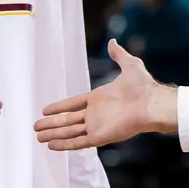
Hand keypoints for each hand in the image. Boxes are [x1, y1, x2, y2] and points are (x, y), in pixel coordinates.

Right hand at [34, 38, 176, 150]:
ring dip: (53, 135)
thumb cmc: (144, 86)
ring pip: (69, 132)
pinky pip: (78, 142)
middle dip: (51, 124)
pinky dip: (64, 144)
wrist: (152, 104)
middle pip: (67, 120)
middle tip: (35, 127)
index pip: (73, 104)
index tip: (45, 110)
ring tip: (38, 137)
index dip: (59, 107)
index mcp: (98, 99)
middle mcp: (95, 114)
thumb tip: (112, 42)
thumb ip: (118, 55)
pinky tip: (51, 146)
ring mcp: (96, 126)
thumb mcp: (130, 65)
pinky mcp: (99, 137)